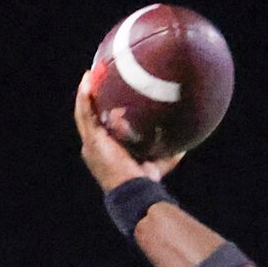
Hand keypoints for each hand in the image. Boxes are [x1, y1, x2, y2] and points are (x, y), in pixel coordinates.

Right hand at [74, 72, 185, 190]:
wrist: (135, 190)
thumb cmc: (145, 181)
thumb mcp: (157, 161)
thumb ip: (166, 149)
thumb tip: (183, 140)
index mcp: (106, 150)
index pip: (101, 126)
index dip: (102, 111)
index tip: (108, 95)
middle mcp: (94, 146)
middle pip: (90, 117)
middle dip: (91, 98)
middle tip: (94, 80)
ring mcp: (91, 143)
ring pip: (84, 113)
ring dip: (85, 94)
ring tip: (89, 76)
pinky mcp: (92, 140)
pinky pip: (85, 113)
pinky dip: (85, 98)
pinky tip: (87, 83)